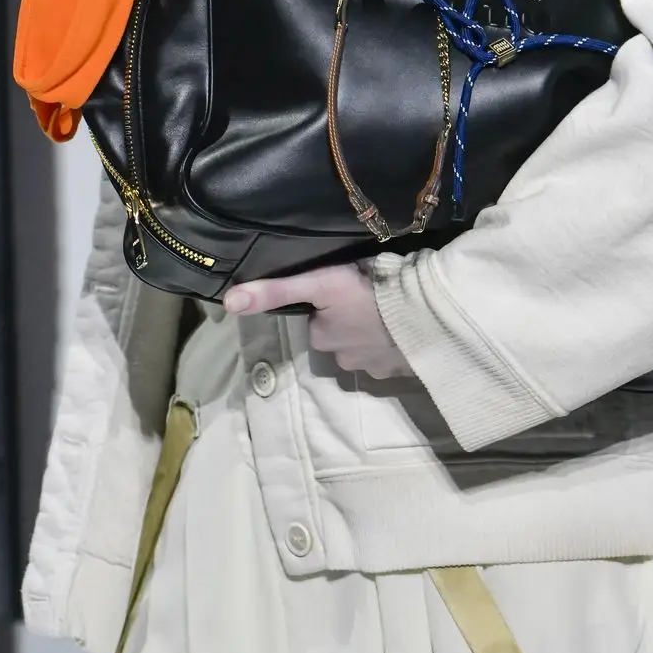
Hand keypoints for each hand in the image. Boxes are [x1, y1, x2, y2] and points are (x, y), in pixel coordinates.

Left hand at [222, 263, 414, 380]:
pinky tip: (405, 324)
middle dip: (351, 321)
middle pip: (342, 336)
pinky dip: (397, 341)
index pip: (319, 320)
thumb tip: (228, 303)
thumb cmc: (369, 294)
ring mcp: (376, 368)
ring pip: (367, 346)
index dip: (329, 304)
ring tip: (390, 309)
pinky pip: (394, 354)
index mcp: (323, 338)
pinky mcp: (403, 369)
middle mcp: (344, 360)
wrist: (424, 313)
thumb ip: (277, 291)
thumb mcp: (320, 283)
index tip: (345, 288)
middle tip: (369, 295)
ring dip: (375, 332)